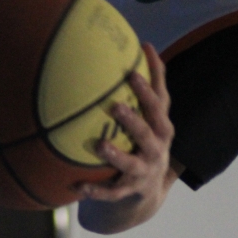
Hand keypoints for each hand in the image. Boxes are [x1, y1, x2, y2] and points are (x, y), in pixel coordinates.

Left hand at [80, 43, 174, 207]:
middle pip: (149, 135)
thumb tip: (146, 44)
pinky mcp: (129, 192)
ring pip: (131, 166)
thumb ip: (152, 85)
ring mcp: (143, 173)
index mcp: (162, 129)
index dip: (148, 91)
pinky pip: (111, 193)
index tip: (131, 73)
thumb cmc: (148, 141)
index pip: (159, 107)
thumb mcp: (155, 116)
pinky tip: (75, 188)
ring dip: (117, 155)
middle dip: (134, 121)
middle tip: (116, 106)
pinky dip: (95, 191)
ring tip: (99, 145)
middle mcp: (157, 151)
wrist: (148, 193)